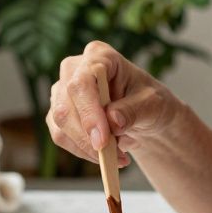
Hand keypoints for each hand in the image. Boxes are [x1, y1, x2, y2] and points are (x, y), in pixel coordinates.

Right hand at [47, 40, 183, 167]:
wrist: (144, 115)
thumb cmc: (149, 102)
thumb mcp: (152, 105)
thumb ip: (134, 111)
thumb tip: (113, 121)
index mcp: (100, 56)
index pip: (82, 81)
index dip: (88, 111)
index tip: (101, 140)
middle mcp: (75, 69)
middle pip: (65, 104)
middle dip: (86, 136)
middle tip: (112, 157)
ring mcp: (63, 90)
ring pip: (60, 123)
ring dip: (86, 147)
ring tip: (117, 156)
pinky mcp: (59, 112)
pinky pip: (61, 136)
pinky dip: (82, 151)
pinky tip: (105, 154)